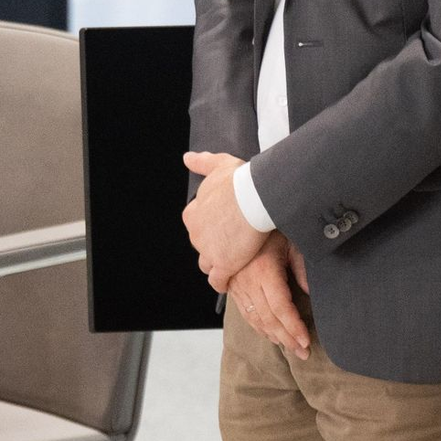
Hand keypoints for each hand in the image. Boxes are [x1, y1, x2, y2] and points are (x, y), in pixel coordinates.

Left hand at [181, 151, 268, 292]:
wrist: (253, 197)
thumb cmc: (238, 180)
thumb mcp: (217, 165)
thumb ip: (201, 163)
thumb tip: (187, 158)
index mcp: (193, 213)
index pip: (196, 225)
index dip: (210, 228)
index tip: (223, 226)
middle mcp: (195, 234)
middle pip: (201, 246)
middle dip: (214, 246)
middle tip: (232, 243)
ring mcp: (207, 251)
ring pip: (207, 264)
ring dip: (217, 264)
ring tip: (233, 262)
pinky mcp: (223, 265)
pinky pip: (218, 281)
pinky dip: (223, 282)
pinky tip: (231, 280)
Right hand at [228, 233, 310, 358]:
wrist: (242, 212)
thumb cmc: (268, 225)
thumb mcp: (291, 242)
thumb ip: (301, 267)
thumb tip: (308, 292)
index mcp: (264, 270)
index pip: (281, 307)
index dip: (293, 327)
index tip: (306, 340)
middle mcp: (248, 279)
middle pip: (268, 317)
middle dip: (287, 338)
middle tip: (302, 353)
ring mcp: (238, 282)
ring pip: (255, 317)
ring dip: (273, 335)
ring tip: (289, 347)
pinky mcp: (233, 283)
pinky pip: (244, 310)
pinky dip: (257, 325)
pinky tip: (269, 333)